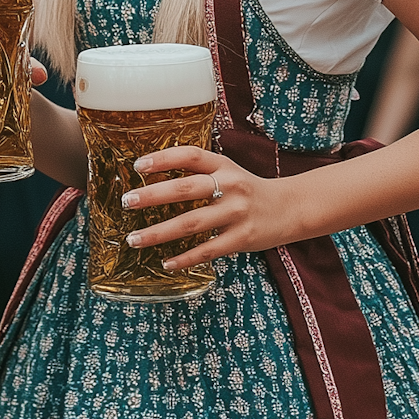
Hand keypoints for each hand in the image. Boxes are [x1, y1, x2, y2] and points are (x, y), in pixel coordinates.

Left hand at [121, 146, 299, 272]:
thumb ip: (200, 173)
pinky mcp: (242, 238)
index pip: (191, 155)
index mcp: (224, 166)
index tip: (138, 165)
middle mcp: (230, 186)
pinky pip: (208, 250)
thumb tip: (154, 178)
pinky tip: (166, 263)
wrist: (290, 208)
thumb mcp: (229, 172)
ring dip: (159, 232)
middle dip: (152, 195)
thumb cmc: (249, 191)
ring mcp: (236, 213)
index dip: (163, 158)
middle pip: (186, 189)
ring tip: (135, 239)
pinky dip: (185, 258)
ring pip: (191, 223)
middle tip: (127, 201)